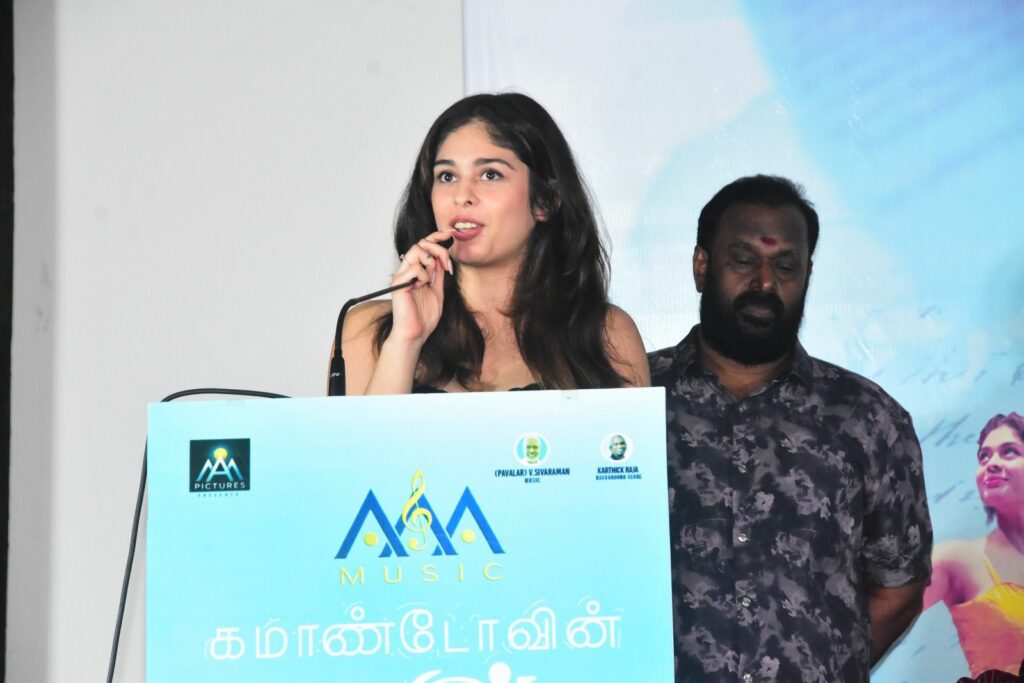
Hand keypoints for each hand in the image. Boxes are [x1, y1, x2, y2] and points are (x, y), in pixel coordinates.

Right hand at [388, 229, 455, 346]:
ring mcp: (402, 276)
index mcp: (416, 271)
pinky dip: (423, 275)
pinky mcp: (398, 283)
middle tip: (446, 265)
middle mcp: (407, 270)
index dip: (437, 237)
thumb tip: (443, 258)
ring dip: (430, 262)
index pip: (424, 246)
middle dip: (438, 250)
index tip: (450, 234)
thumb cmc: (424, 317)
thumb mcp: (438, 291)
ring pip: (416, 251)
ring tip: (431, 279)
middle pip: (421, 243)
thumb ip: (438, 275)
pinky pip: (413, 267)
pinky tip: (422, 286)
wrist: (415, 334)